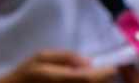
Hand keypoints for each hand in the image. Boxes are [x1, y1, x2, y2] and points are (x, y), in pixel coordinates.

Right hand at [1, 51, 116, 82]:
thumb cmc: (25, 73)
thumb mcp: (42, 57)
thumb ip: (66, 57)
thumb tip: (88, 63)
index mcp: (58, 79)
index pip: (87, 79)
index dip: (104, 74)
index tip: (113, 67)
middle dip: (102, 81)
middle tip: (108, 73)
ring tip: (98, 77)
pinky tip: (86, 81)